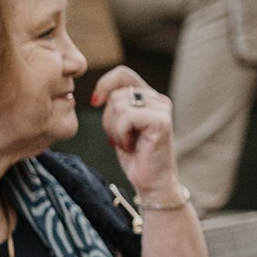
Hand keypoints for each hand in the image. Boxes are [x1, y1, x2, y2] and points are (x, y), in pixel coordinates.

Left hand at [89, 67, 182, 202]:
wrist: (152, 182)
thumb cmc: (135, 157)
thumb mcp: (120, 127)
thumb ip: (115, 107)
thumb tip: (97, 97)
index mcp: (148, 97)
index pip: (122, 74)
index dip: (104, 84)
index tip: (95, 103)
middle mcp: (158, 99)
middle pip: (115, 94)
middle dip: (108, 118)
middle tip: (120, 138)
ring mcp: (161, 109)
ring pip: (119, 104)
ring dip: (115, 128)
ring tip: (127, 143)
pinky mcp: (161, 120)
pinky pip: (127, 117)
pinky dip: (122, 134)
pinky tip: (132, 146)